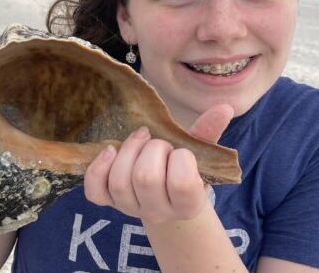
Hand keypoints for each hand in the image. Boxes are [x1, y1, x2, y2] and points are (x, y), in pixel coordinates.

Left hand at [84, 104, 233, 223]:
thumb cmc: (182, 168)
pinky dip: (99, 168)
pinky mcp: (108, 202)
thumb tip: (224, 107)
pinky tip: (109, 150)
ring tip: (139, 139)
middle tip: (158, 143)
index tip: (181, 151)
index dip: (180, 158)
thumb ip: (208, 132)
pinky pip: (95, 191)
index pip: (182, 184)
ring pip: (120, 182)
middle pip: (146, 179)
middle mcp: (158, 211)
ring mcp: (130, 208)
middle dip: (152, 149)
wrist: (164, 194)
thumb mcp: (199, 153)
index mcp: (188, 203)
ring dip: (128, 151)